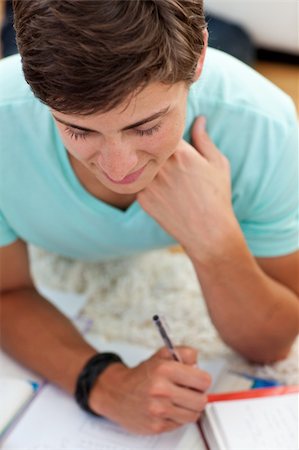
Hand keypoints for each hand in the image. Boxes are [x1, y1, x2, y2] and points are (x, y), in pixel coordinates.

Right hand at [89, 346, 210, 434]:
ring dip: (189, 408)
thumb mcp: (162, 355)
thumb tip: (199, 365)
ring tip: (178, 400)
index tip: (196, 380)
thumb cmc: (141, 375)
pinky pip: (181, 424)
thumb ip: (184, 354)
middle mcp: (161, 390)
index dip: (202, 380)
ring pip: (194, 415)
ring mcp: (158, 410)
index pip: (203, 380)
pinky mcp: (156, 426)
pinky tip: (168, 409)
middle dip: (197, 395)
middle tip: (188, 391)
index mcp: (164, 369)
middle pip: (201, 400)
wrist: (117, 393)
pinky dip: (178, 417)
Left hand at [137, 117, 238, 261]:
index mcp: (179, 151)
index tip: (166, 133)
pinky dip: (144, 182)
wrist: (207, 231)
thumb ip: (204, 139)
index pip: (161, 130)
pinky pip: (138, 183)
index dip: (163, 130)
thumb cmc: (217, 196)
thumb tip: (199, 119)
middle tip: (162, 154)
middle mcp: (160, 165)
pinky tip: (160, 190)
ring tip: (163, 173)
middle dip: (152, 146)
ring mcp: (148, 183)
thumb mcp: (217, 163)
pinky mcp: (142, 198)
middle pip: (146, 146)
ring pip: (140, 164)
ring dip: (146, 164)